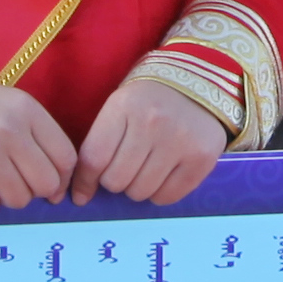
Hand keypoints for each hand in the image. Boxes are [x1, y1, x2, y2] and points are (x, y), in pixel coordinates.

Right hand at [0, 65, 76, 214]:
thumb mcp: (6, 105)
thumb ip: (35, 138)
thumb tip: (58, 190)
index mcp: (26, 109)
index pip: (66, 159)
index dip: (59, 179)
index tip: (47, 186)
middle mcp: (8, 130)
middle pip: (45, 184)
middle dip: (30, 189)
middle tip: (7, 179)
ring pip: (18, 200)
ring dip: (2, 196)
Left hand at [76, 76, 228, 206]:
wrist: (197, 85)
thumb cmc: (149, 101)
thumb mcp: (119, 109)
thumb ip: (98, 145)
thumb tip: (81, 196)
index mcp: (125, 107)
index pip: (94, 158)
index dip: (84, 181)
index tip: (81, 194)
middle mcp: (153, 123)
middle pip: (116, 180)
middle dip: (115, 181)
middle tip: (124, 168)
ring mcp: (180, 142)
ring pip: (141, 192)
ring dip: (137, 187)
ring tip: (145, 169)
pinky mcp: (201, 159)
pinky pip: (167, 197)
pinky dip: (160, 193)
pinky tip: (163, 176)